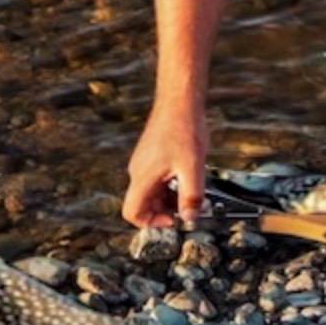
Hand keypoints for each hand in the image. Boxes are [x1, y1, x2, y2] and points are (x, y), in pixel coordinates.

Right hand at [122, 102, 210, 227]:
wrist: (179, 101)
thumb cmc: (184, 130)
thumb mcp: (193, 167)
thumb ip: (192, 196)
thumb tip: (190, 218)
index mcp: (143, 177)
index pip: (132, 212)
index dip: (151, 222)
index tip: (173, 219)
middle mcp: (138, 171)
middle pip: (144, 204)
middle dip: (165, 211)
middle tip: (188, 208)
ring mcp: (143, 163)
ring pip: (151, 192)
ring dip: (170, 198)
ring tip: (191, 192)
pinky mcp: (150, 156)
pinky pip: (156, 179)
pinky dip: (170, 185)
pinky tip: (188, 177)